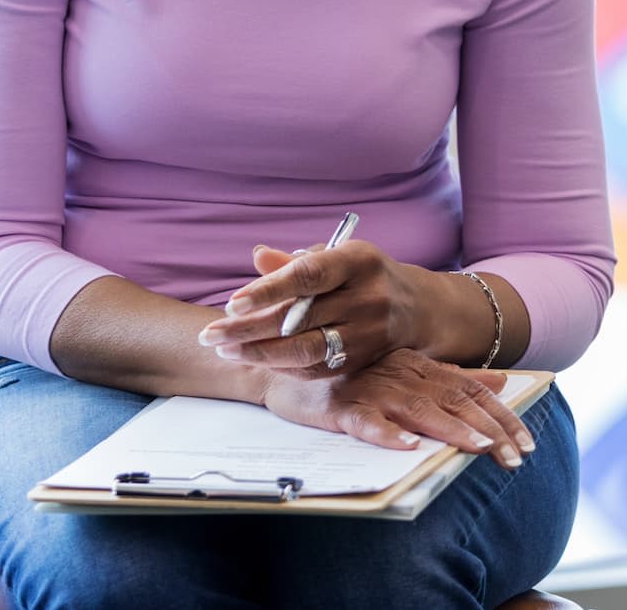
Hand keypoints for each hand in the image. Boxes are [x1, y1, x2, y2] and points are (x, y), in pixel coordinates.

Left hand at [198, 237, 448, 376]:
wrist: (416, 307)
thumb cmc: (361, 275)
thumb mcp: (336, 256)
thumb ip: (293, 262)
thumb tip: (257, 256)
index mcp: (357, 261)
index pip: (308, 275)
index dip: (269, 289)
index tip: (231, 303)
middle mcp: (367, 298)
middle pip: (299, 319)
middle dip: (249, 329)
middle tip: (210, 334)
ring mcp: (368, 333)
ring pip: (306, 351)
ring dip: (260, 353)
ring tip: (225, 350)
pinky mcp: (364, 360)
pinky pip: (317, 369)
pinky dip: (283, 367)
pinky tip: (255, 359)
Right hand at [260, 347, 535, 468]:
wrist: (287, 361)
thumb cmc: (350, 370)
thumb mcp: (405, 367)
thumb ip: (450, 373)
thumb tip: (501, 379)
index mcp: (417, 365)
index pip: (469, 389)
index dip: (500, 414)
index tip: (526, 441)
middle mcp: (399, 373)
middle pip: (452, 402)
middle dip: (488, 430)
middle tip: (516, 458)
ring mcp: (370, 389)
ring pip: (417, 410)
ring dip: (450, 430)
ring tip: (478, 449)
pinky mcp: (340, 405)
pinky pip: (366, 422)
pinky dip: (387, 433)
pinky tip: (408, 446)